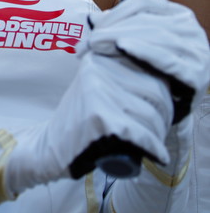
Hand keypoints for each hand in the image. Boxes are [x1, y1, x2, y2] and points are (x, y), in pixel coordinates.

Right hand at [6, 40, 173, 191]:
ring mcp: (99, 91)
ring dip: (158, 134)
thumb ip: (117, 74)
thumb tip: (159, 75)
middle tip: (160, 132)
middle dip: (165, 116)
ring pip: (150, 114)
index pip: (149, 71)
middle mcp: (99, 68)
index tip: (163, 112)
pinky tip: (156, 154)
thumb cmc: (78, 122)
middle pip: (154, 92)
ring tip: (154, 145)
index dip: (164, 95)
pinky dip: (153, 147)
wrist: (48, 147)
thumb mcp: (95, 87)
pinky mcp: (100, 116)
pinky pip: (140, 133)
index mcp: (101, 58)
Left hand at [83, 0, 209, 122]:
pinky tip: (122, 46)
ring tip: (97, 45)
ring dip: (121, 37)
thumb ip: (120, 29)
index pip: (144, 3)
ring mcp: (197, 51)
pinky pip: (167, 59)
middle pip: (146, 20)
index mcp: (179, 15)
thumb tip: (93, 19)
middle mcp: (191, 29)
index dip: (116, 12)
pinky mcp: (196, 74)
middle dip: (114, 28)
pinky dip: (143, 50)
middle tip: (89, 41)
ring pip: (155, 36)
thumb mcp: (140, 45)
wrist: (176, 108)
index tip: (94, 26)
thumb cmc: (155, 72)